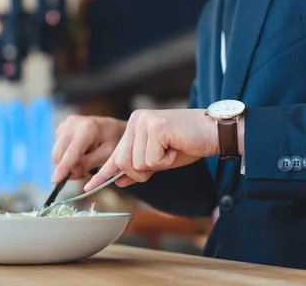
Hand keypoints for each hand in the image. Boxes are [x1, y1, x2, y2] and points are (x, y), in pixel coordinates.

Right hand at [51, 116, 126, 182]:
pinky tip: (79, 153)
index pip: (71, 152)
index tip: (55, 181)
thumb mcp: (106, 155)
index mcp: (87, 128)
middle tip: (82, 174)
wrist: (111, 126)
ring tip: (84, 161)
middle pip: (58, 154)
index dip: (63, 168)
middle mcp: (72, 123)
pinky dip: (65, 156)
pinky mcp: (61, 128)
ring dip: (66, 163)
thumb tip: (70, 173)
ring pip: (56, 154)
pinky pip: (57, 149)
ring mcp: (65, 124)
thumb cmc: (112, 141)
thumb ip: (88, 164)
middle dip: (66, 169)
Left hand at [84, 109, 217, 191]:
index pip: (116, 153)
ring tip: (172, 150)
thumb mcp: (159, 160)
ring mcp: (145, 121)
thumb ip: (139, 168)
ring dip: (157, 165)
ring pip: (136, 163)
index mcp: (135, 124)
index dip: (104, 173)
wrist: (215, 132)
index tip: (90, 186)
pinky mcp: (156, 127)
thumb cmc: (189, 144)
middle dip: (142, 172)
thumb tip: (118, 180)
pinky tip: (176, 147)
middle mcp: (137, 120)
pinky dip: (166, 161)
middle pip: (123, 162)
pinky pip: (151, 160)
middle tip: (164, 160)